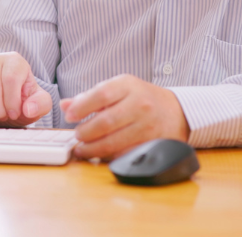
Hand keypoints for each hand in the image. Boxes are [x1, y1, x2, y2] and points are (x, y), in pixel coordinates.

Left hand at [60, 74, 189, 160]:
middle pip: (105, 121)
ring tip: (82, 149)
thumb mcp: (118, 89)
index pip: (101, 95)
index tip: (70, 116)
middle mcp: (139, 104)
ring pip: (114, 141)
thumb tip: (65, 106)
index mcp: (128, 85)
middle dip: (86, 132)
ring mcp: (147, 125)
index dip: (81, 107)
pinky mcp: (152, 143)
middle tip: (77, 136)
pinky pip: (125, 153)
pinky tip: (100, 155)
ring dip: (93, 148)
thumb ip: (90, 97)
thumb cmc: (141, 98)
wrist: (176, 111)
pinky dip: (109, 156)